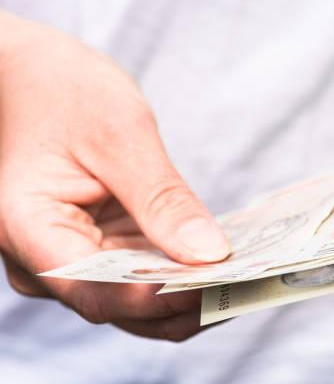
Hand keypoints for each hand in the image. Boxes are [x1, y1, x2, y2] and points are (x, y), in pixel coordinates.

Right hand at [0, 12, 229, 340]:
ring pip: (138, 300)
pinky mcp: (99, 248)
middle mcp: (45, 261)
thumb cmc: (62, 90)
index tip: (226, 282)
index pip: (102, 292)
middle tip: (253, 281)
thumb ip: (161, 199)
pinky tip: (222, 257)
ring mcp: (72, 258)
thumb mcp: (119, 135)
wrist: (33, 77)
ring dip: (191, 289)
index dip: (167, 297)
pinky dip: (182, 271)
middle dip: (189, 299)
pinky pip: (143, 275)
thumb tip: (210, 254)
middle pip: (125, 306)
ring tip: (247, 272)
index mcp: (30, 230)